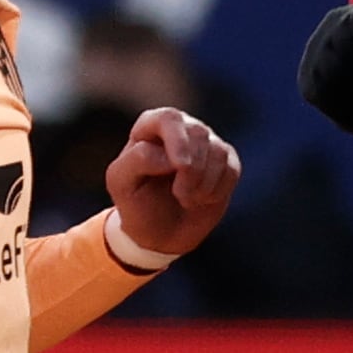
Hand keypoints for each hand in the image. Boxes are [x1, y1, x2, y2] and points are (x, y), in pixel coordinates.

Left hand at [103, 106, 240, 260]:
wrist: (160, 233)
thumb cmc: (136, 204)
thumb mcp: (120, 183)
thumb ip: (138, 159)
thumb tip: (171, 155)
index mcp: (150, 128)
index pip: (169, 118)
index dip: (178, 140)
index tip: (181, 166)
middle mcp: (179, 129)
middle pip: (198, 133)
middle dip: (192, 170)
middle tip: (179, 196)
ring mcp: (204, 143)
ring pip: (218, 151)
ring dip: (203, 184)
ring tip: (186, 200)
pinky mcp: (224, 161)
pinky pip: (232, 168)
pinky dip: (218, 190)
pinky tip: (202, 199)